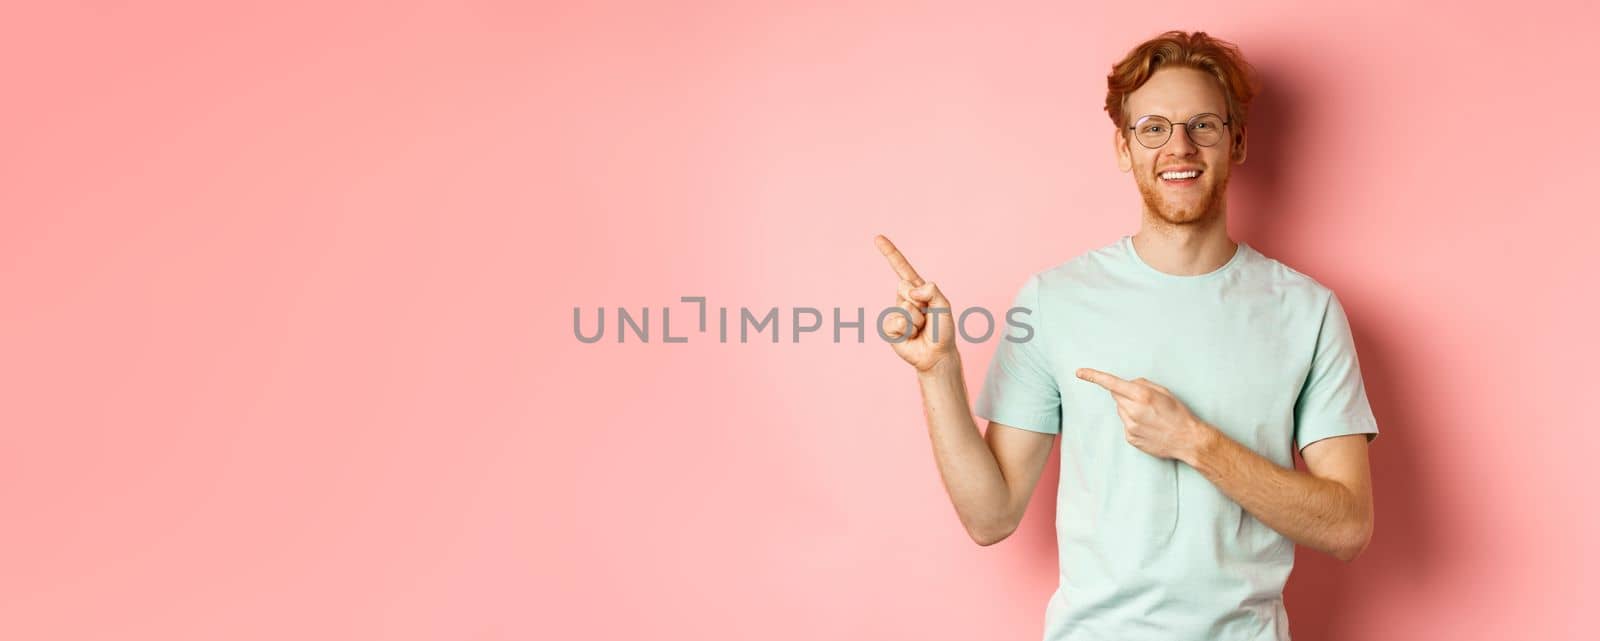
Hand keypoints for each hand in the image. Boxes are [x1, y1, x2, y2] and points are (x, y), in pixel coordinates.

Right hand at [874, 234, 956, 372]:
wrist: (936, 355)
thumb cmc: (942, 330)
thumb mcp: (943, 306)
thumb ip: (932, 292)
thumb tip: (913, 289)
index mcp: (917, 289)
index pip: (901, 268)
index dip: (890, 253)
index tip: (878, 238)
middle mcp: (905, 298)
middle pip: (904, 287)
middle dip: (919, 302)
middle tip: (926, 316)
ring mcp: (896, 313)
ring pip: (903, 307)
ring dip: (916, 320)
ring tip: (920, 329)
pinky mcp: (890, 328)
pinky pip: (895, 322)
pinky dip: (906, 330)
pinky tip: (910, 336)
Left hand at [1075, 368, 1213, 461]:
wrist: (1188, 439)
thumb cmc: (1178, 413)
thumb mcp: (1164, 392)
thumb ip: (1142, 384)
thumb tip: (1126, 384)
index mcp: (1142, 396)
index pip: (1111, 383)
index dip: (1094, 376)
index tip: (1079, 372)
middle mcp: (1133, 411)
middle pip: (1116, 396)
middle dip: (1126, 394)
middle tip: (1145, 401)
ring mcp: (1130, 426)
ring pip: (1121, 410)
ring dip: (1130, 409)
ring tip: (1150, 415)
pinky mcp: (1131, 438)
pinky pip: (1126, 423)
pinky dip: (1134, 422)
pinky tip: (1149, 426)